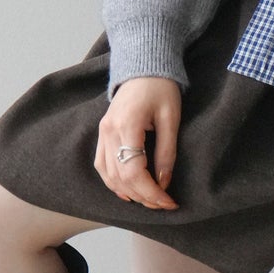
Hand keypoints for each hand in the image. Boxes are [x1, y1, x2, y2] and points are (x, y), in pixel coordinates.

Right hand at [95, 76, 181, 208]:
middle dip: (143, 196)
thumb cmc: (161, 89)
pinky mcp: (102, 133)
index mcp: (126, 125)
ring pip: (108, 175)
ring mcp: (102, 132)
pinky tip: (128, 191)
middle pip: (121, 178)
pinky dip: (113, 182)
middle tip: (164, 204)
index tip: (169, 202)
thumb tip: (164, 183)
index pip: (134, 172)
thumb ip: (166, 152)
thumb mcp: (171, 118)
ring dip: (129, 193)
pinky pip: (102, 165)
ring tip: (150, 200)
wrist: (143, 68)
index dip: (151, 192)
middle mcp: (109, 131)